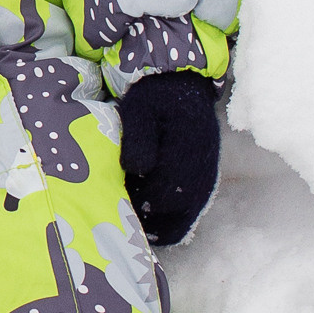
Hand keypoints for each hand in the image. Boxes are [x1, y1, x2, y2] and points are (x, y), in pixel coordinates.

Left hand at [118, 70, 221, 248]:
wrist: (181, 87)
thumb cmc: (155, 98)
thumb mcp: (139, 109)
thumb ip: (138, 139)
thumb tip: (138, 170)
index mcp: (185, 157)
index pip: (158, 199)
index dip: (131, 203)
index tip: (109, 195)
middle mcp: (200, 178)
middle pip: (167, 220)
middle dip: (139, 217)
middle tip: (115, 204)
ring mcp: (203, 186)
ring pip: (176, 225)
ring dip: (150, 224)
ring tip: (126, 207)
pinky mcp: (201, 189)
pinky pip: (183, 220)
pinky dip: (162, 223)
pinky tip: (140, 209)